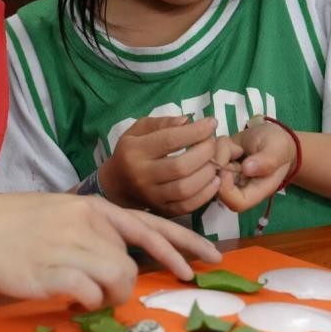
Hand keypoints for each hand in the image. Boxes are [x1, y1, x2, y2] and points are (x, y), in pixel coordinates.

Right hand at [0, 192, 221, 309]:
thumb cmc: (8, 223)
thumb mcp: (57, 212)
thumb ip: (90, 231)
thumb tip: (116, 259)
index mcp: (90, 206)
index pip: (149, 224)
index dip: (183, 243)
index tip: (210, 259)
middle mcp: (86, 224)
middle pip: (131, 263)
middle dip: (126, 284)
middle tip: (111, 293)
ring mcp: (71, 248)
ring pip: (117, 281)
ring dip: (107, 297)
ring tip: (83, 296)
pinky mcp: (55, 274)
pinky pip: (91, 296)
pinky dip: (86, 303)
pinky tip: (68, 299)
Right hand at [98, 116, 220, 215]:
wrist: (116, 184)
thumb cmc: (131, 151)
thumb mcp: (139, 129)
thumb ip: (163, 123)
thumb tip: (188, 121)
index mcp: (134, 151)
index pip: (169, 140)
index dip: (195, 131)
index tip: (211, 123)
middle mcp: (141, 175)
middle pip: (180, 166)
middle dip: (205, 152)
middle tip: (213, 143)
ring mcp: (152, 196)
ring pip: (185, 189)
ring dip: (208, 173)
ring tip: (215, 161)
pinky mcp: (162, 210)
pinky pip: (187, 206)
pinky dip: (206, 194)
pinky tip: (213, 180)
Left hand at [216, 117, 295, 211]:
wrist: (271, 139)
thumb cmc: (279, 148)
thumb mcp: (278, 151)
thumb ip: (268, 161)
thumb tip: (247, 169)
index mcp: (254, 193)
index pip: (235, 203)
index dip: (227, 188)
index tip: (229, 168)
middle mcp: (234, 188)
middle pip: (214, 185)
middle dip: (221, 162)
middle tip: (237, 150)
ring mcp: (222, 176)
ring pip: (208, 167)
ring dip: (221, 151)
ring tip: (239, 147)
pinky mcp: (215, 162)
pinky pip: (206, 154)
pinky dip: (217, 145)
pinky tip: (231, 145)